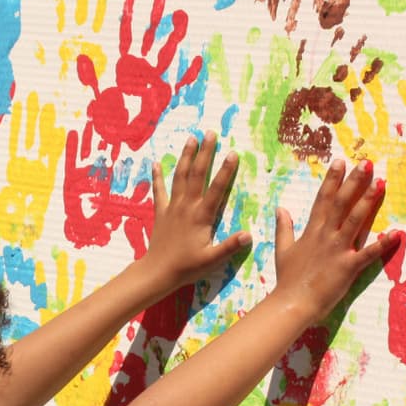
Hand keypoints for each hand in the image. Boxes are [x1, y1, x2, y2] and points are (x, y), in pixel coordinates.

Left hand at [140, 132, 251, 288]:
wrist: (158, 272)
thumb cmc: (187, 267)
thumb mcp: (212, 260)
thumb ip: (230, 246)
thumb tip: (249, 235)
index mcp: (201, 216)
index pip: (216, 189)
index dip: (225, 171)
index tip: (233, 153)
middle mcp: (187, 207)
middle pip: (196, 175)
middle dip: (204, 153)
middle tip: (210, 133)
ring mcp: (172, 208)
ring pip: (179, 177)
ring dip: (185, 157)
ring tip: (191, 138)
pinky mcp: (161, 212)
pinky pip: (159, 191)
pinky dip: (157, 177)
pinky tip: (155, 163)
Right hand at [271, 159, 401, 323]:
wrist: (291, 303)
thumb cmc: (288, 279)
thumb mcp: (283, 250)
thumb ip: (284, 228)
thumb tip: (280, 209)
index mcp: (311, 231)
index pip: (323, 199)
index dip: (332, 179)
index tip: (341, 161)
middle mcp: (325, 236)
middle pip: (341, 203)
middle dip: (354, 182)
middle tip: (367, 163)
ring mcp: (337, 250)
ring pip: (355, 220)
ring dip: (368, 201)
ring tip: (380, 183)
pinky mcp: (347, 267)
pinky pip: (368, 253)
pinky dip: (383, 244)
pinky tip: (397, 233)